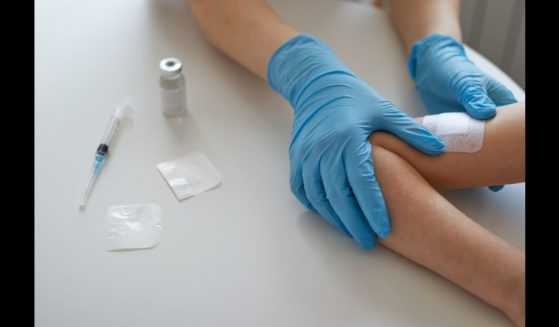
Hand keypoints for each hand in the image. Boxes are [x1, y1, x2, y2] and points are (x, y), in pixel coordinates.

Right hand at [268, 34, 445, 248]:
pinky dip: (315, 204)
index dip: (372, 207)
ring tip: (351, 232)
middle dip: (353, 222)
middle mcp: (324, 149)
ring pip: (318, 196)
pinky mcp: (296, 158)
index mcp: (348, 139)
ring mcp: (306, 155)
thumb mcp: (385, 110)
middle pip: (337, 195)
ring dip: (334, 217)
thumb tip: (439, 150)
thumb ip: (410, 132)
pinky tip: (330, 214)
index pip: (360, 181)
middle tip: (368, 242)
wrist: (317, 86)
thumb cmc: (355, 99)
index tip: (383, 228)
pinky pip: (302, 188)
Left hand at [408, 34, 516, 190]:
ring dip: (474, 165)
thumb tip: (486, 113)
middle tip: (494, 184)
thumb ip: (473, 96)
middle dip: (494, 165)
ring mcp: (470, 127)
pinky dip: (454, 159)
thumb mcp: (465, 81)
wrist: (431, 67)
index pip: (512, 131)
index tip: (510, 167)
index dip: (511, 149)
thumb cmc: (453, 70)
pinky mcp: (453, 131)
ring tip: (474, 183)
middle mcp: (487, 120)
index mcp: (499, 106)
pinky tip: (451, 173)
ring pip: (476, 150)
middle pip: (496, 146)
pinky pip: (456, 148)